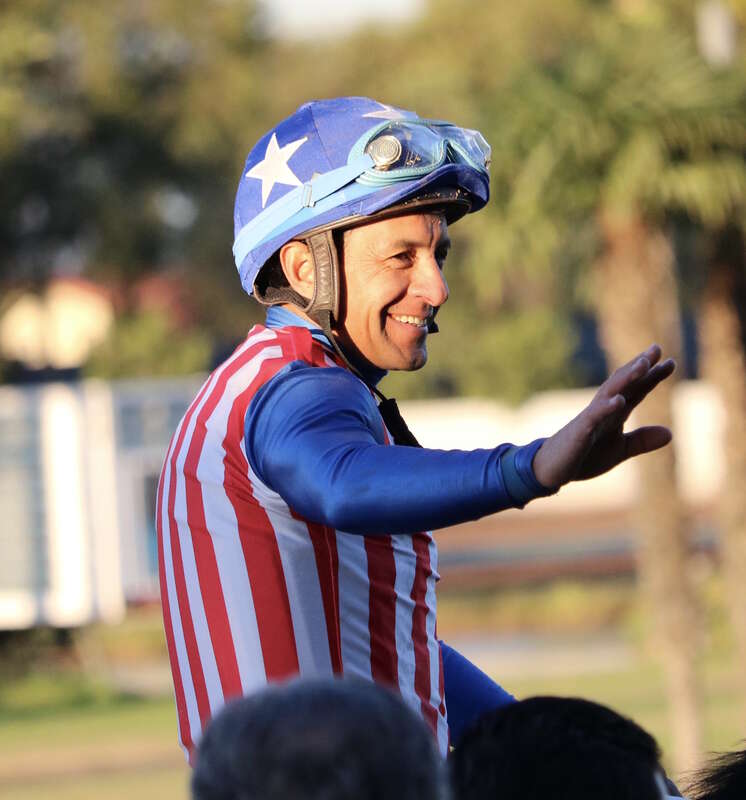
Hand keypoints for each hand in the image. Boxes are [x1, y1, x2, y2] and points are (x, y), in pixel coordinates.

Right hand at [532, 344, 674, 489]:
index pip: (635, 391)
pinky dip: (606, 408)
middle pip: (623, 384)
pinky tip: (619, 401)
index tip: (670, 362)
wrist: (551, 469)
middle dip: (639, 366)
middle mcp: (602, 409)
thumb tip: (671, 433)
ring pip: (609, 393)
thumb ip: (641, 441)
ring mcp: (590, 418)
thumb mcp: (619, 450)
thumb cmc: (583, 457)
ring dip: (625, 378)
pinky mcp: (579, 432)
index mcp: (613, 414)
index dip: (652, 377)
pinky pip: (593, 417)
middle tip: (656, 348)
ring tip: (642, 365)